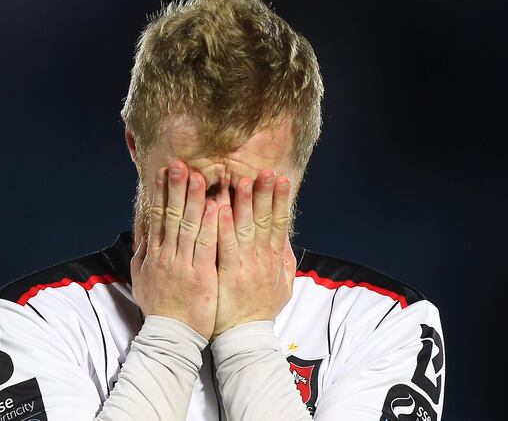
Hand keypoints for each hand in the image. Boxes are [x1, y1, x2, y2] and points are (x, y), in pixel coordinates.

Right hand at [131, 161, 219, 339]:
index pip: (157, 216)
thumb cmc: (159, 307)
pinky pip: (206, 245)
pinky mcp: (200, 275)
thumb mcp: (141, 278)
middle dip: (176, 188)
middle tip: (180, 164)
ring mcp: (183, 264)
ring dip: (194, 199)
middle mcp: (166, 255)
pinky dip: (210, 225)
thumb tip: (142, 232)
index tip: (163, 171)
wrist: (172, 335)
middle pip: (171, 215)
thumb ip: (142, 253)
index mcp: (154, 254)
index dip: (160, 192)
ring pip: (188, 225)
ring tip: (199, 176)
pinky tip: (216, 207)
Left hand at [212, 170, 297, 337]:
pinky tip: (221, 207)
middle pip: (265, 220)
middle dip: (266, 193)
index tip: (282, 178)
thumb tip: (285, 238)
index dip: (280, 200)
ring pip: (246, 227)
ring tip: (242, 180)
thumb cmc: (260, 310)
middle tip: (266, 170)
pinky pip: (225, 245)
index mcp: (274, 259)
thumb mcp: (282, 285)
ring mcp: (246, 265)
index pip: (279, 223)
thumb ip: (284, 260)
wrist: (245, 337)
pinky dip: (224, 225)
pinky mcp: (228, 274)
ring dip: (244, 202)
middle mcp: (262, 258)